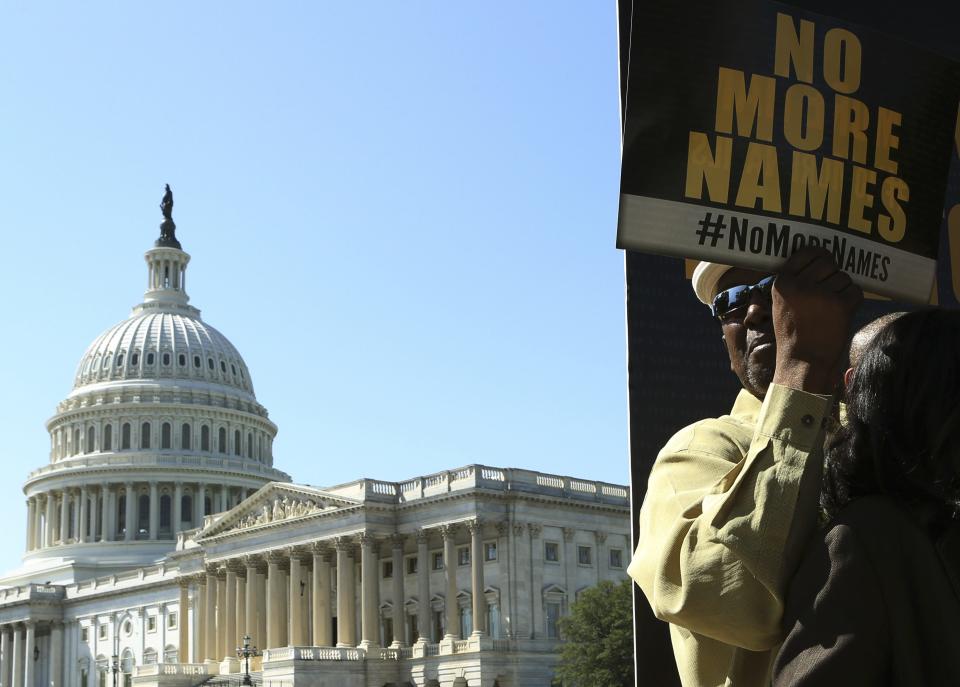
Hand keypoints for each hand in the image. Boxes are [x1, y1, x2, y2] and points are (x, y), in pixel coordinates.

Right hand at [771, 247, 861, 393]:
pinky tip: (839, 315)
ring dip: (842, 291)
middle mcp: (800, 285)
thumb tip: (822, 259)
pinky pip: (855, 291)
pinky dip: (852, 302)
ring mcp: (820, 294)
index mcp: (783, 282)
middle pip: (828, 261)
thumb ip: (796, 281)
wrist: (802, 363)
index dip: (820, 257)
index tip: (823, 265)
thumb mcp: (782, 303)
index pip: (808, 252)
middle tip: (828, 292)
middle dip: (832, 274)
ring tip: (829, 310)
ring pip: (843, 277)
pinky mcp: (839, 305)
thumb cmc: (794, 333)